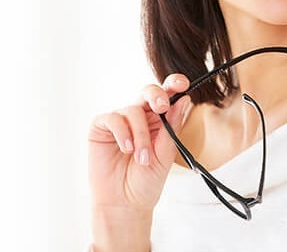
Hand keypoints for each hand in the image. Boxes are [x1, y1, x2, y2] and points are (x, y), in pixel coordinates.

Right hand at [88, 75, 191, 211]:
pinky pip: (113, 118)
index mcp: (159, 120)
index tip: (182, 84)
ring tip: (142, 158)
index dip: (174, 85)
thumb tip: (184, 100)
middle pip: (148, 92)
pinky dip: (123, 133)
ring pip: (133, 110)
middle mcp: (140, 116)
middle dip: (157, 96)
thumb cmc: (146, 179)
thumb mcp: (165, 153)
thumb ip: (173, 127)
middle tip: (162, 108)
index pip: (167, 96)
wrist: (125, 203)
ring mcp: (120, 120)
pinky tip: (126, 149)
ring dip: (140, 135)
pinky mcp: (101, 127)